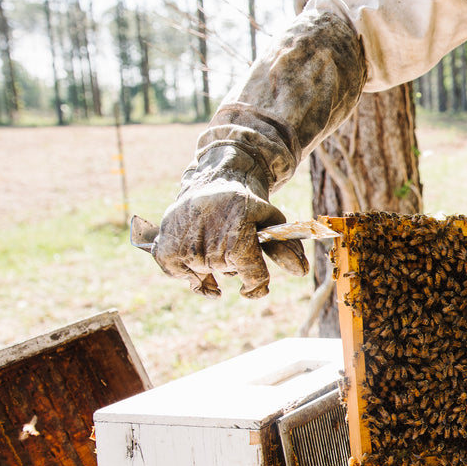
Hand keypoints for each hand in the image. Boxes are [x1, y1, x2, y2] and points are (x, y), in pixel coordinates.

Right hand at [152, 152, 308, 297]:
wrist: (212, 179)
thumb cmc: (246, 202)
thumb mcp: (270, 219)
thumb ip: (285, 247)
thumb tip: (301, 273)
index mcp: (237, 238)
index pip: (253, 278)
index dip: (257, 286)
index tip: (256, 286)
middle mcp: (209, 245)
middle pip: (227, 273)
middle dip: (233, 263)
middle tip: (231, 237)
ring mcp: (184, 248)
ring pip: (204, 275)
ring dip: (211, 266)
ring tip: (214, 240)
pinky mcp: (165, 248)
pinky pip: (178, 274)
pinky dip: (186, 272)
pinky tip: (195, 261)